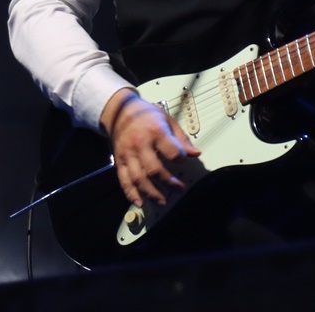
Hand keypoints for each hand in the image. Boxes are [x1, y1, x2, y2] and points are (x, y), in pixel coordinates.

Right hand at [101, 89, 199, 206]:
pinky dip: (131, 193)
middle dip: (167, 182)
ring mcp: (128, 154)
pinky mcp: (119, 161)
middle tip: (179, 189)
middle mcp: (140, 144)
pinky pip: (124, 180)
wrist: (119, 111)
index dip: (179, 158)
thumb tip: (195, 153)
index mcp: (155, 131)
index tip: (184, 161)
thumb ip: (181, 138)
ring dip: (151, 192)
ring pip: (138, 178)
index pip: (170, 150)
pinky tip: (139, 202)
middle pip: (154, 169)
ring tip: (162, 201)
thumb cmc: (146, 114)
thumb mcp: (167, 119)